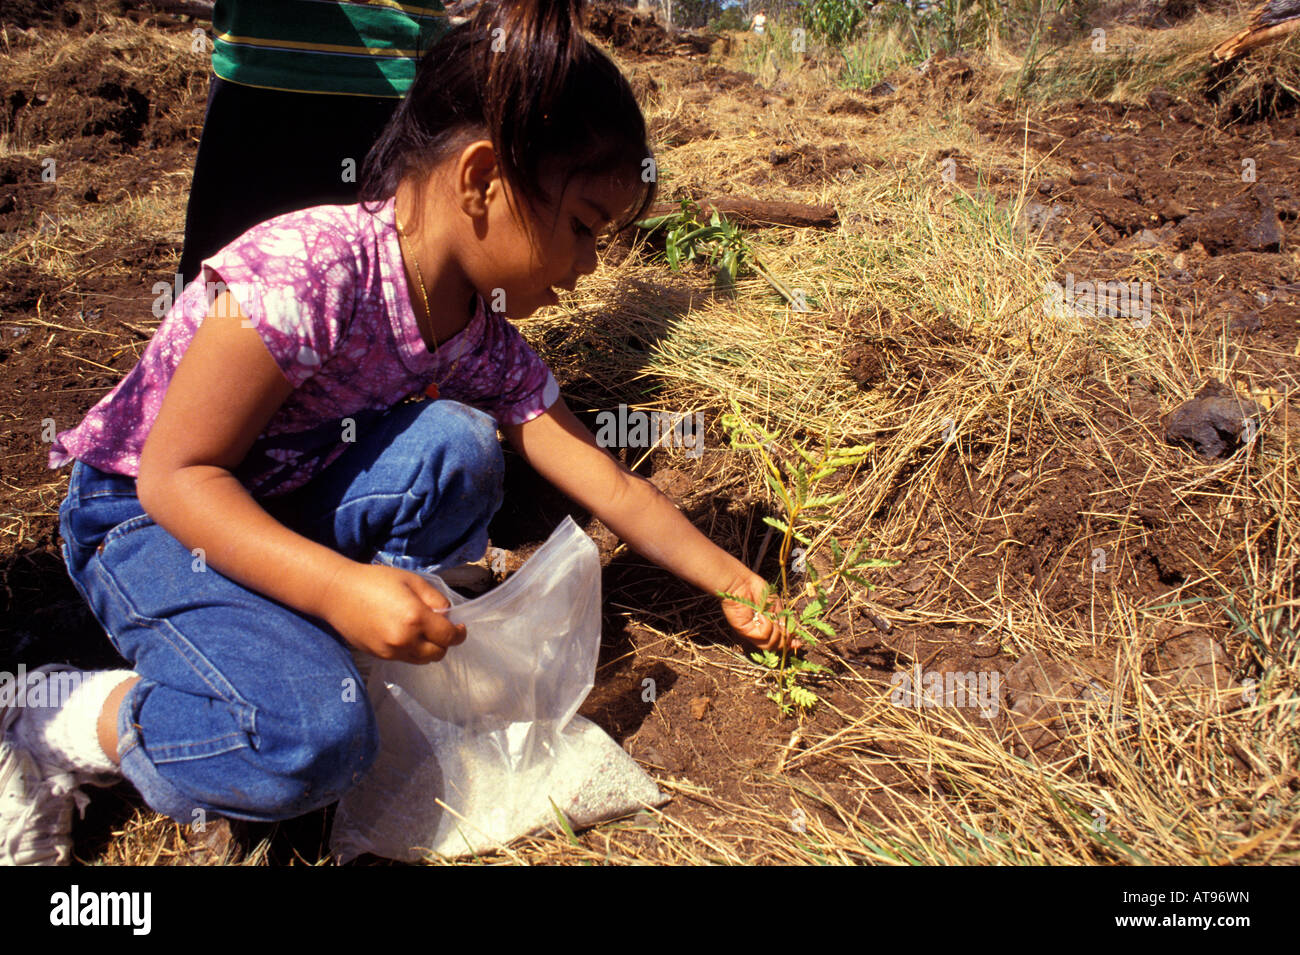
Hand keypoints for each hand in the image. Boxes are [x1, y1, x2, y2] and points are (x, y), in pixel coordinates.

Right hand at [320, 562, 466, 662]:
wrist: (338, 593)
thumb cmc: (376, 580)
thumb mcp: (412, 581)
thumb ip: (435, 599)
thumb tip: (449, 616)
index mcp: (415, 618)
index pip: (449, 637)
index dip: (459, 633)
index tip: (460, 626)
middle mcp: (404, 639)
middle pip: (438, 653)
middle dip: (444, 642)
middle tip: (440, 627)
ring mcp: (390, 651)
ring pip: (422, 660)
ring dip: (428, 648)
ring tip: (422, 631)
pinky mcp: (379, 656)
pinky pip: (405, 659)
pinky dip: (412, 650)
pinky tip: (404, 633)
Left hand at [721, 573, 800, 652]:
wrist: (742, 583)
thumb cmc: (758, 590)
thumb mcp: (776, 606)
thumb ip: (782, 620)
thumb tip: (790, 635)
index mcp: (767, 626)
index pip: (778, 641)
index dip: (789, 644)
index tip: (798, 643)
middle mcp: (759, 632)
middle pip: (774, 646)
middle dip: (784, 641)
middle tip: (787, 632)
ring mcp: (752, 633)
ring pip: (769, 645)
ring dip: (776, 633)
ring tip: (773, 618)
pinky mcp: (745, 631)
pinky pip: (763, 635)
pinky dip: (767, 625)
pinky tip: (762, 614)